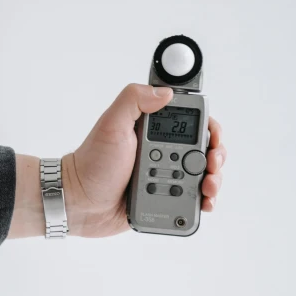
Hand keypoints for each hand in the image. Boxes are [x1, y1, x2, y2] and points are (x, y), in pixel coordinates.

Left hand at [61, 83, 225, 236]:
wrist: (80, 202)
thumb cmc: (91, 163)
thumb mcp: (111, 124)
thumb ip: (134, 99)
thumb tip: (165, 92)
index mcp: (153, 130)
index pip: (192, 122)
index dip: (209, 129)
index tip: (212, 139)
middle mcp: (162, 151)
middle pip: (204, 150)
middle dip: (216, 157)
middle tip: (211, 166)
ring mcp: (164, 175)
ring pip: (202, 176)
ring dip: (213, 180)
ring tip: (208, 188)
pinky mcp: (164, 199)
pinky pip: (191, 199)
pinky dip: (203, 201)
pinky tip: (204, 203)